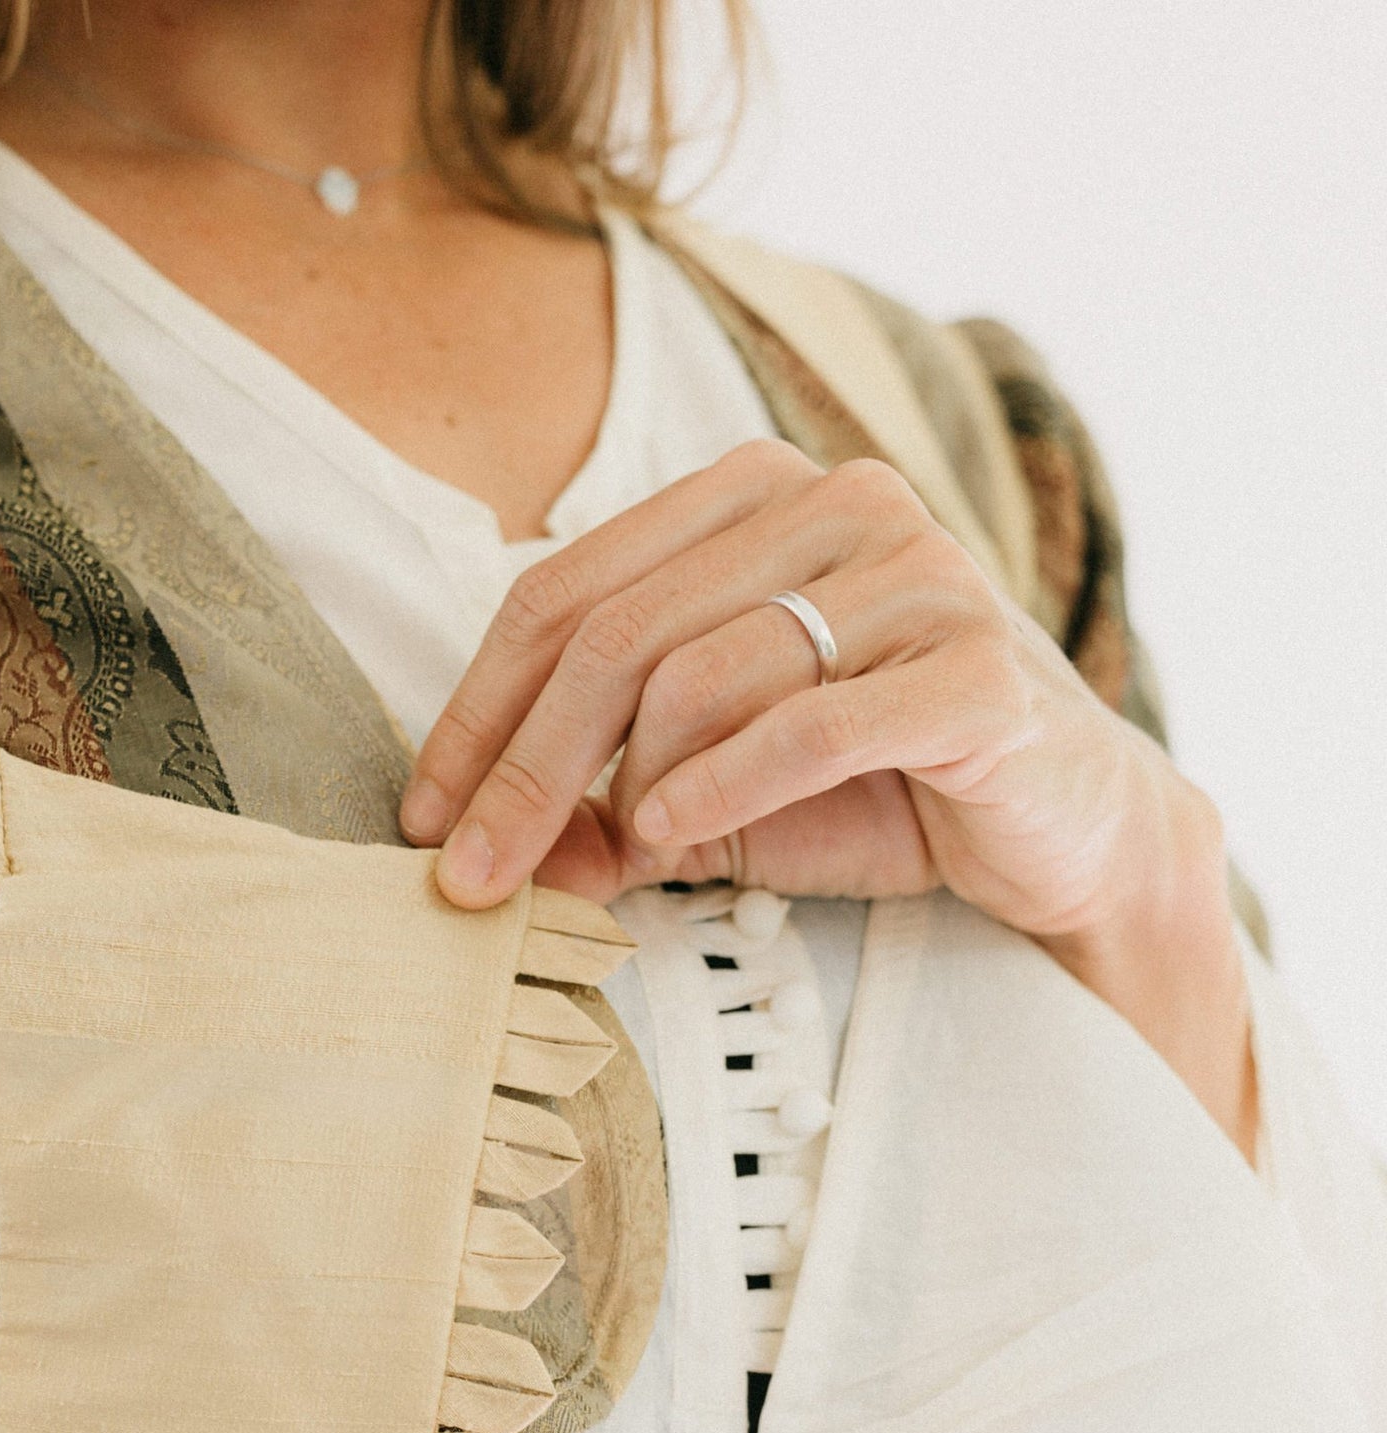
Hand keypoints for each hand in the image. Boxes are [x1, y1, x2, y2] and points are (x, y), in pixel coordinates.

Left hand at [401, 442, 1254, 1151]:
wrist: (1063, 832)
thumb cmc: (875, 794)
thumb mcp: (708, 801)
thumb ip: (601, 808)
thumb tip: (479, 854)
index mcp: (751, 501)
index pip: (564, 590)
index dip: (477, 708)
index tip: (423, 813)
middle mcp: (832, 504)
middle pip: (613, 633)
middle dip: (521, 767)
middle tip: (469, 876)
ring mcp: (914, 572)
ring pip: (699, 670)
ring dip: (636, 783)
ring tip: (636, 848)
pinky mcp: (973, 664)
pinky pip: (809, 720)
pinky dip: (722, 784)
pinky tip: (675, 834)